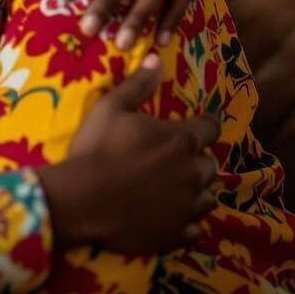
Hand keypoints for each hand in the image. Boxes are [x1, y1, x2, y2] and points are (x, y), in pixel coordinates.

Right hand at [38, 55, 219, 253]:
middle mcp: (192, 173)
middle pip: (210, 163)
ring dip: (197, 189)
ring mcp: (187, 207)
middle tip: (178, 156)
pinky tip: (172, 214)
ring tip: (179, 187)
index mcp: (180, 140)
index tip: (199, 124)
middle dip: (198, 158)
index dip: (205, 124)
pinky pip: (195, 227)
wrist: (84, 199)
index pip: (209, 127)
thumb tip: (157, 58)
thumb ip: (138, 84)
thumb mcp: (112, 107)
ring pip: (208, 196)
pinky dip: (187, 219)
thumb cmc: (98, 148)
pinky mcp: (177, 234)